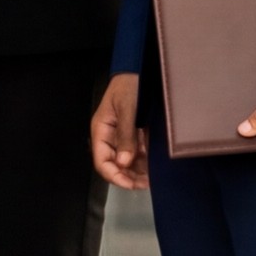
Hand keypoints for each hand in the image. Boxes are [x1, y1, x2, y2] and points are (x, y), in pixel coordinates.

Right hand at [89, 72, 145, 190]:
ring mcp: (122, 137)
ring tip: (153, 178)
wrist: (140, 71)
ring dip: (138, 171)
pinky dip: (145, 162)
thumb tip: (123, 162)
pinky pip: (137, 153)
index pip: (102, 162)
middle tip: (147, 183)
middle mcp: (110, 137)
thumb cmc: (129, 86)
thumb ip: (125, 136)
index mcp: (101, 131)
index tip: (131, 184)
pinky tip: (155, 166)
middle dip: (129, 177)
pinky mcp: (134, 134)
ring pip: (127, 162)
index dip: (115, 176)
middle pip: (115, 165)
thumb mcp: (127, 110)